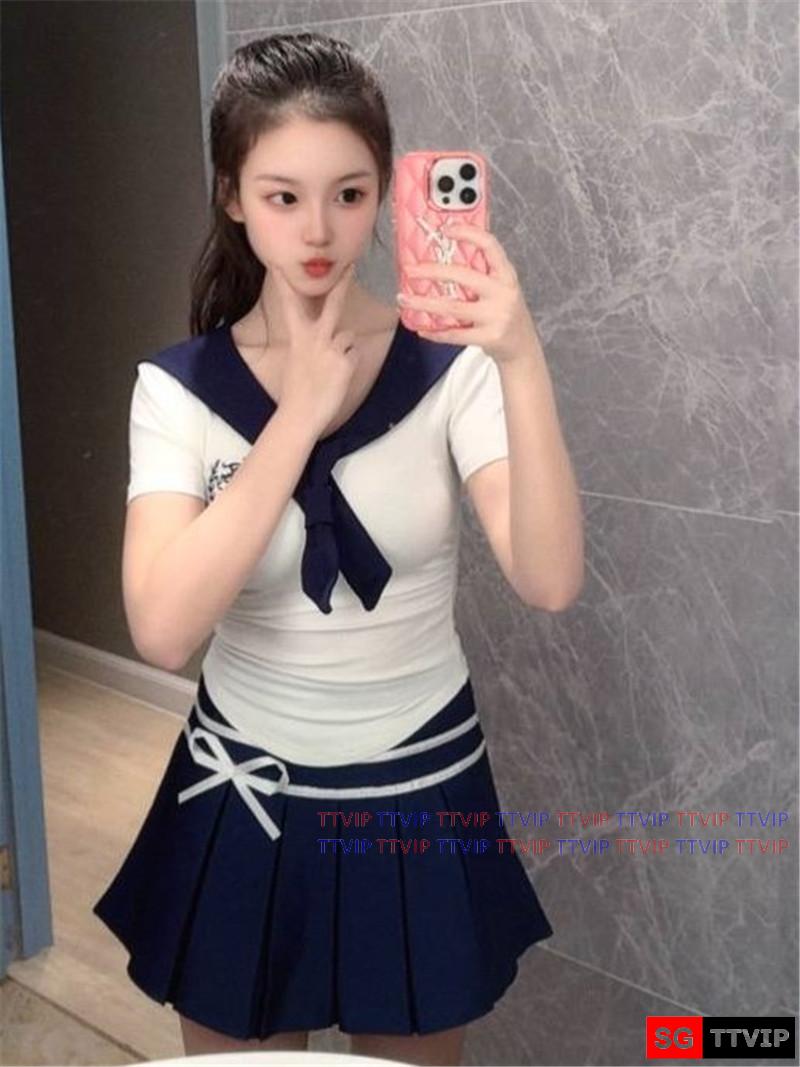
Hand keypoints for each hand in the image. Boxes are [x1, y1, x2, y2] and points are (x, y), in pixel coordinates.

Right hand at [269, 261, 360, 433]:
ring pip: (348, 336)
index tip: (280, 265)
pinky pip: (354, 355)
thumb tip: (328, 336)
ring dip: (344, 349)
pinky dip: (349, 365)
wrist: (300, 413)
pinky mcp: (346, 361)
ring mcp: (332, 348)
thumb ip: (310, 343)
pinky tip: (337, 378)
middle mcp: (316, 338)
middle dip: (343, 283)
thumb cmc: (297, 390)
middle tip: (351, 265)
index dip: (284, 284)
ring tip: (331, 369)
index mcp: (298, 337)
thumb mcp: (298, 359)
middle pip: (334, 304)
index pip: (290, 305)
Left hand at [397, 220, 541, 363]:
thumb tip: (445, 257)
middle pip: (463, 276)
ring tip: (404, 300)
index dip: (468, 233)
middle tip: (410, 271)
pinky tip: (422, 329)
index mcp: (506, 274)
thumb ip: (481, 273)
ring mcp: (497, 316)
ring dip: (424, 303)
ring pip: (453, 307)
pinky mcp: (489, 337)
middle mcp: (503, 292)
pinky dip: (436, 333)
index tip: (445, 229)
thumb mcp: (501, 287)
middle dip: (432, 271)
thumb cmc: (505, 312)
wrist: (522, 345)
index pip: (489, 245)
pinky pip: (456, 334)